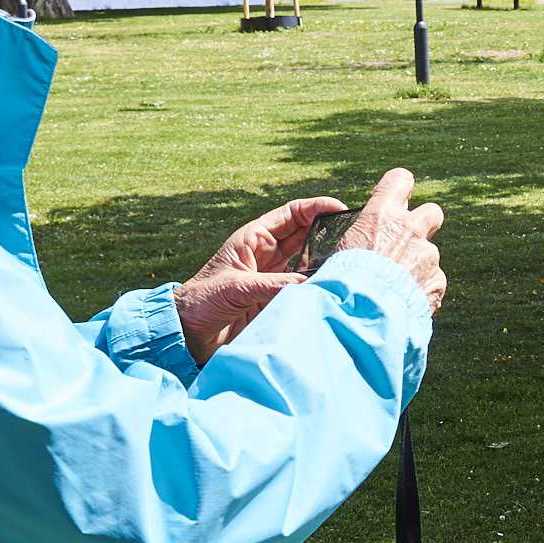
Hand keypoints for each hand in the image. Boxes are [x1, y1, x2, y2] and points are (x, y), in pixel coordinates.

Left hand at [173, 194, 347, 361]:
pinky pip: (304, 286)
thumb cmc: (201, 302)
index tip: (341, 209)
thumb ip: (273, 284)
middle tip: (355, 236)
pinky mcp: (276, 298)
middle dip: (330, 231)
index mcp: (253, 239)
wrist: (187, 335)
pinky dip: (319, 285)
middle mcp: (267, 254)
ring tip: (350, 260)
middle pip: (306, 234)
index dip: (317, 207)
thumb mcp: (235, 287)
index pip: (292, 214)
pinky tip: (333, 286)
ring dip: (327, 259)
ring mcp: (274, 276)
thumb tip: (308, 284)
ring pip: (309, 260)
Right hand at [338, 168, 447, 312]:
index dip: (401, 188)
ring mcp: (427, 254)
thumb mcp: (342, 249)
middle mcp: (409, 228)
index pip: (401, 179)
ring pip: (429, 254)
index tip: (398, 198)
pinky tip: (403, 303)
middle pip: (432, 212)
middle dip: (425, 224)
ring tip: (394, 288)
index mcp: (381, 214)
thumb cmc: (341, 281)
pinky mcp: (438, 280)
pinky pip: (433, 282)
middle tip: (408, 242)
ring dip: (418, 267)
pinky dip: (422, 291)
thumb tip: (366, 238)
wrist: (360, 314)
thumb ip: (364, 237)